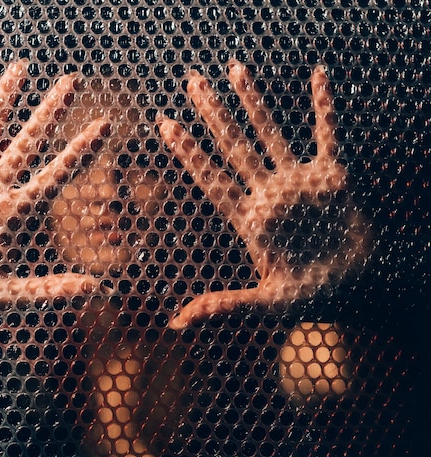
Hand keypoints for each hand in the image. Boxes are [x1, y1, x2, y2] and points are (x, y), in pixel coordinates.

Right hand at [0, 61, 110, 327]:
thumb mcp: (4, 295)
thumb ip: (46, 289)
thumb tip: (96, 287)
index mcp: (14, 214)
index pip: (55, 175)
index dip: (79, 151)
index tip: (106, 125)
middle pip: (28, 144)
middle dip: (49, 113)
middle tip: (72, 81)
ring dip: (3, 101)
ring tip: (21, 68)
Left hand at [158, 61, 369, 328]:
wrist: (357, 286)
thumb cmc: (313, 296)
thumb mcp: (266, 303)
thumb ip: (224, 306)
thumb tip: (177, 322)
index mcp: (249, 219)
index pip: (211, 179)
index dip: (188, 153)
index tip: (165, 125)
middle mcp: (267, 193)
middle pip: (232, 146)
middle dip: (211, 114)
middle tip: (190, 82)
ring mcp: (297, 182)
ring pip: (269, 132)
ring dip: (254, 101)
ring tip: (234, 69)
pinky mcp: (330, 177)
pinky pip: (326, 135)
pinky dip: (323, 107)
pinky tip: (317, 77)